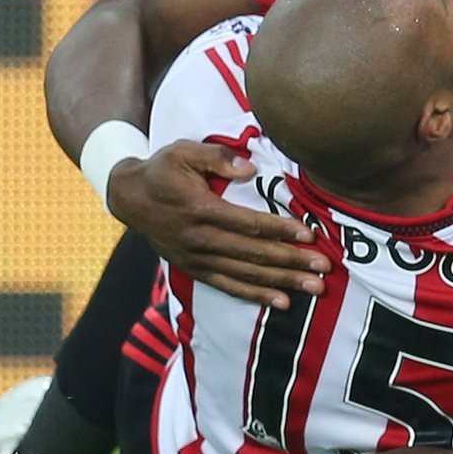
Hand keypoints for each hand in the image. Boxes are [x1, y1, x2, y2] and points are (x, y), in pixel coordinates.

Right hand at [106, 140, 329, 307]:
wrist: (129, 197)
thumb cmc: (163, 170)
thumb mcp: (184, 151)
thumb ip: (217, 157)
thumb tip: (249, 168)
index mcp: (200, 209)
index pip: (248, 224)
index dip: (280, 230)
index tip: (308, 235)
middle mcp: (200, 239)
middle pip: (253, 254)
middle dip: (291, 262)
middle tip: (323, 269)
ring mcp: (197, 258)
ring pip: (245, 274)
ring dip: (282, 282)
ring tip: (313, 288)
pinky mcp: (194, 269)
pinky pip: (229, 286)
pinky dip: (255, 295)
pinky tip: (281, 302)